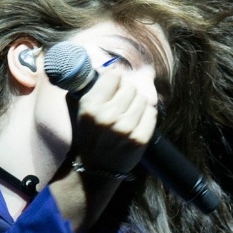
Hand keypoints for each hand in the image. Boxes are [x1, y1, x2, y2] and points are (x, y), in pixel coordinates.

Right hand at [66, 58, 158, 177]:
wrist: (95, 169)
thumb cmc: (88, 134)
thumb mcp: (80, 109)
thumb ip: (88, 85)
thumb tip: (106, 63)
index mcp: (91, 107)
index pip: (113, 76)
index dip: (114, 79)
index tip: (113, 85)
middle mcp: (108, 117)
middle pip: (130, 87)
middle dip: (127, 91)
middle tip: (122, 101)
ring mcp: (126, 129)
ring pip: (143, 99)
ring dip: (138, 103)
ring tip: (129, 112)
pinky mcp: (140, 139)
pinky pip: (152, 114)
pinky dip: (147, 114)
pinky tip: (137, 120)